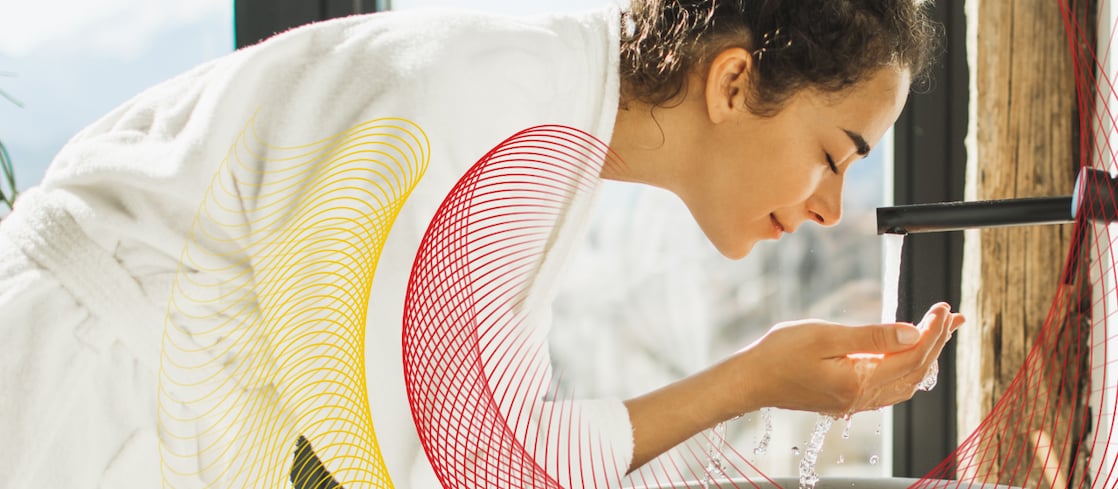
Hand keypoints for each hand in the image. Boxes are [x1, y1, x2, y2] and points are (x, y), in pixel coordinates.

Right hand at [726, 302, 962, 416]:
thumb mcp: (825, 336)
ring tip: (939, 332)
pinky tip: (908, 354)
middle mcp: (861, 398)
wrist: (750, 381)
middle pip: (916, 371)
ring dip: (927, 356)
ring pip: (907, 383)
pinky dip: (908, 369)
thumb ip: (871, 337)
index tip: (942, 307)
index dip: (932, 331)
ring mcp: (854, 402)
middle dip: (937, 341)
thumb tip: (911, 334)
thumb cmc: (779, 354)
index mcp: (859, 383)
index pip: (912, 356)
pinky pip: (890, 388)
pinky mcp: (846, 399)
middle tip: (951, 315)